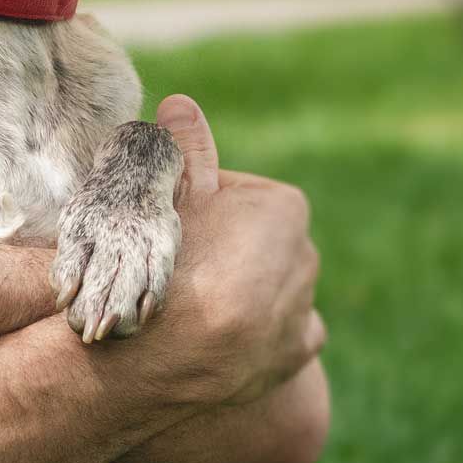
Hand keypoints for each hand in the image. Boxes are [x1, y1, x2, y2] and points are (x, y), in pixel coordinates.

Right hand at [137, 94, 324, 414]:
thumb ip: (183, 152)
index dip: (194, 209)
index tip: (165, 229)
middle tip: (171, 268)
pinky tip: (223, 334)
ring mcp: (302, 307)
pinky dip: (259, 330)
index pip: (232, 196)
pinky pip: (282, 330)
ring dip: (239, 290)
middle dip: (222, 249)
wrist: (157, 358)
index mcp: (282, 209)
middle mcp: (306, 255)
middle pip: (253, 240)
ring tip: (188, 306)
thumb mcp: (164, 201)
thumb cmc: (158, 269)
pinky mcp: (295, 352)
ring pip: (268, 285)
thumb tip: (181, 103)